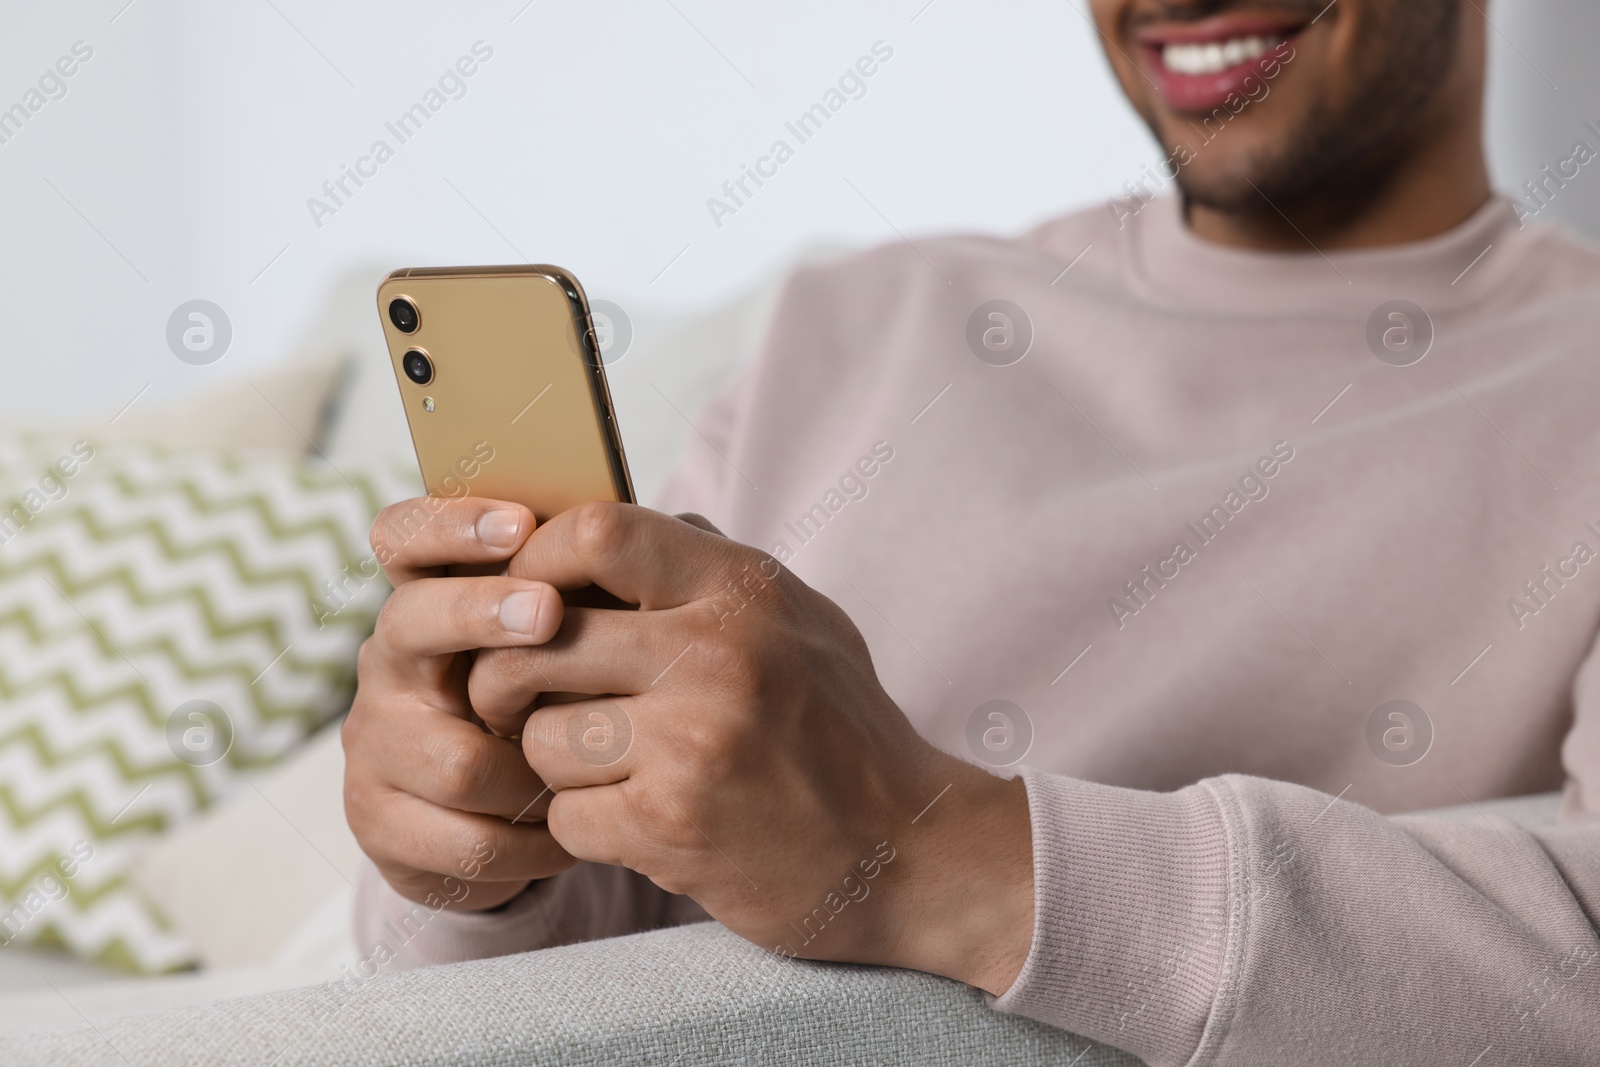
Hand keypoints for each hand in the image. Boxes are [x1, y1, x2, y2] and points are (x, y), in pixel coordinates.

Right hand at [342, 497, 577, 910]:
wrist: (504, 827)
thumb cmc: (551, 708)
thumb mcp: (560, 648)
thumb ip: (576, 594)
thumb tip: (629, 532)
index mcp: (430, 601)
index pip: (405, 537)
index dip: (451, 524)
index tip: (521, 523)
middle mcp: (390, 663)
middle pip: (411, 622)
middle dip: (482, 615)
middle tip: (550, 613)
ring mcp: (375, 743)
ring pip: (457, 759)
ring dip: (536, 772)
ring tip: (589, 776)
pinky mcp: (377, 823)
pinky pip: (469, 840)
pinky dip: (533, 843)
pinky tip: (567, 836)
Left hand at [469, 503, 1034, 992]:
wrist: (907, 850)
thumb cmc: (842, 730)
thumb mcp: (799, 618)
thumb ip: (707, 568)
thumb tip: (606, 528)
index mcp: (744, 590)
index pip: (597, 532)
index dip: (534, 563)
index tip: (529, 603)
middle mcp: (717, 655)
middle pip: (537, 640)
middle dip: (508, 679)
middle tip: (523, 701)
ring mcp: (692, 742)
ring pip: (541, 737)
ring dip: (556, 763)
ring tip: (606, 769)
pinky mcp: (671, 826)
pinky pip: (564, 817)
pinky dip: (586, 826)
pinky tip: (635, 821)